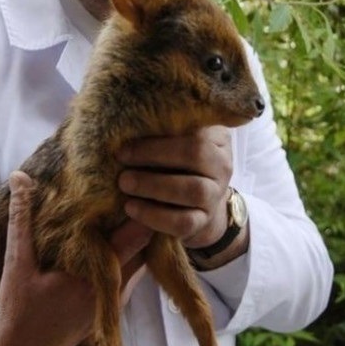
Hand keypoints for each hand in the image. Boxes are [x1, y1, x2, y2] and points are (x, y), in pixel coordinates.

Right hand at [0, 173, 149, 345]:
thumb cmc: (17, 310)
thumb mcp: (17, 262)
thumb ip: (20, 218)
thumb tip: (19, 176)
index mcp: (95, 280)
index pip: (135, 239)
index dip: (139, 210)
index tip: (135, 183)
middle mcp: (113, 294)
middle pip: (144, 248)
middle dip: (141, 219)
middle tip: (134, 188)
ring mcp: (114, 303)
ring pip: (140, 262)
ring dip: (136, 237)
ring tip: (127, 205)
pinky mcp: (110, 308)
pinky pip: (131, 274)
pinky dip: (128, 253)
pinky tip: (116, 236)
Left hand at [117, 126, 233, 246]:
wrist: (200, 202)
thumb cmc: (179, 162)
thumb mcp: (175, 141)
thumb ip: (161, 133)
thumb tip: (126, 124)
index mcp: (216, 136)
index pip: (194, 127)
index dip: (160, 132)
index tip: (127, 139)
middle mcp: (222, 164)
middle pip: (195, 154)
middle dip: (154, 155)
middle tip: (121, 158)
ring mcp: (216, 194)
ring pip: (193, 189)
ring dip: (154, 186)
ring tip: (124, 183)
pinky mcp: (204, 221)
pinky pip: (183, 221)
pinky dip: (155, 216)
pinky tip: (132, 208)